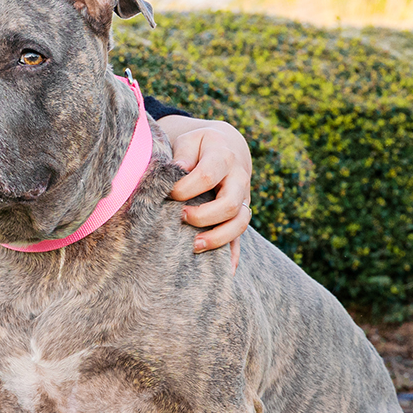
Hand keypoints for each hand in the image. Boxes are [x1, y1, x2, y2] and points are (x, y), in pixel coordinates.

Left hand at [160, 117, 252, 269]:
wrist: (226, 147)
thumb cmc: (199, 146)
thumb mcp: (190, 140)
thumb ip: (183, 152)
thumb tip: (177, 169)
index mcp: (223, 157)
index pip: (208, 176)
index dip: (187, 188)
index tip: (169, 193)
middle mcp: (238, 180)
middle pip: (230, 204)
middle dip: (205, 216)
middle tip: (181, 217)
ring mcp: (243, 199)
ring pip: (240, 223)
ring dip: (218, 238)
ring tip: (194, 246)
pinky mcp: (240, 215)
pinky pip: (241, 238)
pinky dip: (234, 255)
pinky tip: (225, 272)